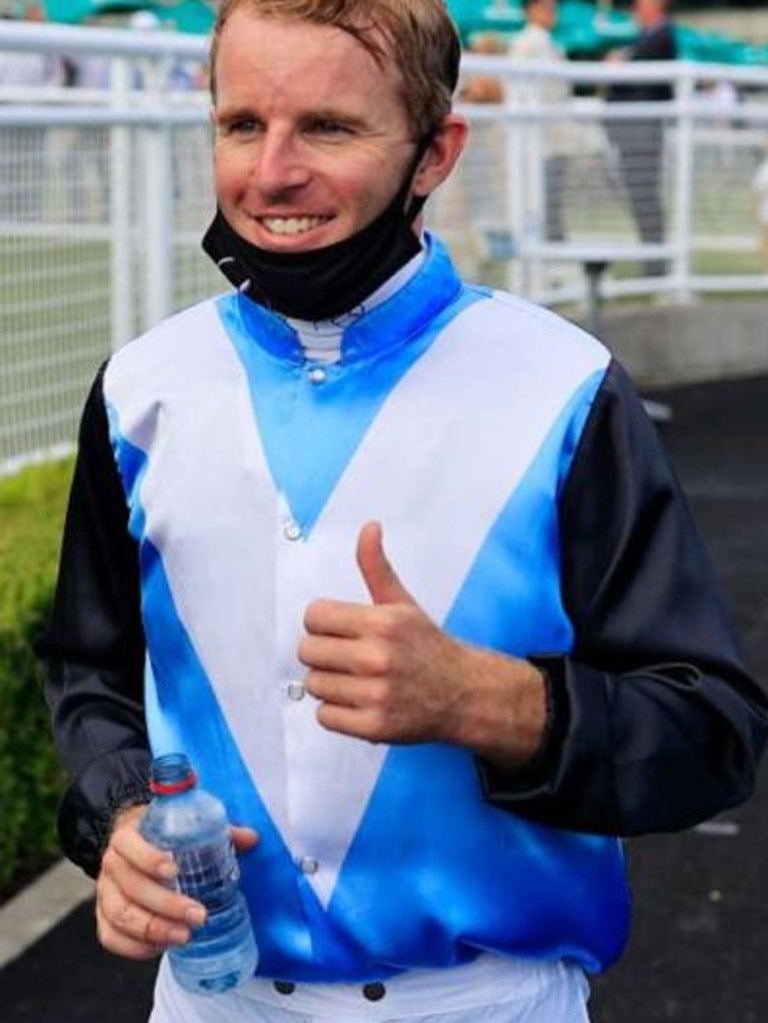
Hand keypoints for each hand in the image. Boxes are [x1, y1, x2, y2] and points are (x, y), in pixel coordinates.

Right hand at [95, 805, 257, 959]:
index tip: (175, 871)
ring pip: (120, 915)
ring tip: (184, 937)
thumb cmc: (163, 837)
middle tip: (198, 915)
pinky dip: (134, 947)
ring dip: (153, 930)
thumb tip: (251, 838)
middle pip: (131, 887)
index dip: (149, 859)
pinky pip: (111, 937)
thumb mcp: (187, 827)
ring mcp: (105, 892)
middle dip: (165, 905)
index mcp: (128, 836)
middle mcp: (111, 864)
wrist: (133, 845)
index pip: (130, 846)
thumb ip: (219, 831)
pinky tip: (160, 948)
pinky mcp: (104, 917)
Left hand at [298, 522, 546, 766]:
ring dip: (330, 683)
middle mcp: (379, 657)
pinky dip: (336, 712)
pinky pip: (324, 716)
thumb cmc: (426, 647)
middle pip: (308, 651)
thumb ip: (376, 567)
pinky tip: (359, 701)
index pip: (314, 616)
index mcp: (383, 622)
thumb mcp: (402, 604)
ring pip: (314, 684)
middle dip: (323, 653)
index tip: (339, 630)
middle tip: (347, 656)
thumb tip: (369, 527)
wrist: (464, 694)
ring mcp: (376, 695)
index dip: (323, 622)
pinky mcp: (374, 727)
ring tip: (356, 680)